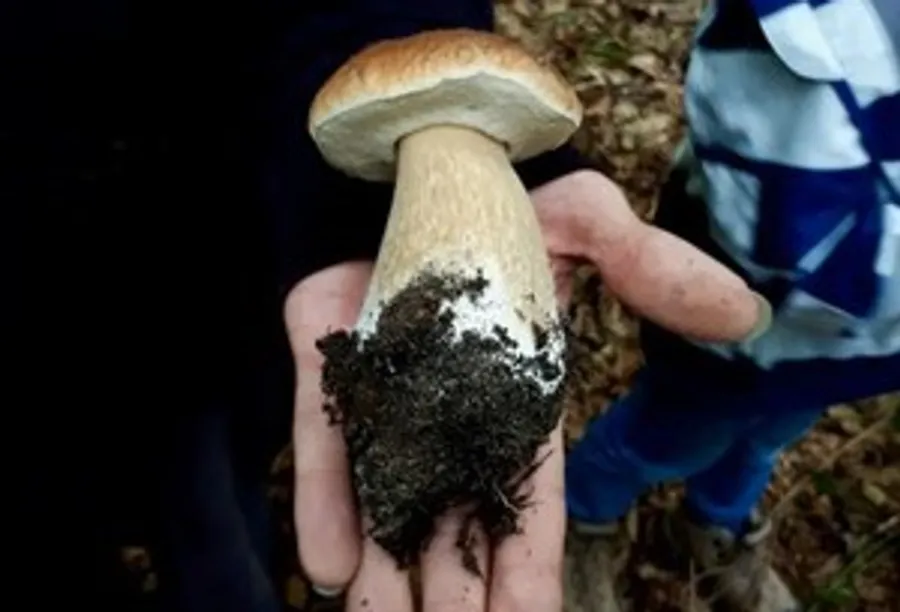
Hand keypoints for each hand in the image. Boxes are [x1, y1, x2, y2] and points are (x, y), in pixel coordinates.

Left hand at [284, 170, 766, 610]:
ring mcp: (389, 393)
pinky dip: (326, 502)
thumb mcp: (591, 224)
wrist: (426, 153)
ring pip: (390, 501)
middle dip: (455, 595)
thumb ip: (654, 271)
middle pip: (456, 525)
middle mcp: (453, 411)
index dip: (528, 572)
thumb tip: (743, 313)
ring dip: (386, 576)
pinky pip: (325, 442)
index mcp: (517, 400)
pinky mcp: (332, 362)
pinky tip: (329, 566)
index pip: (528, 506)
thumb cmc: (513, 190)